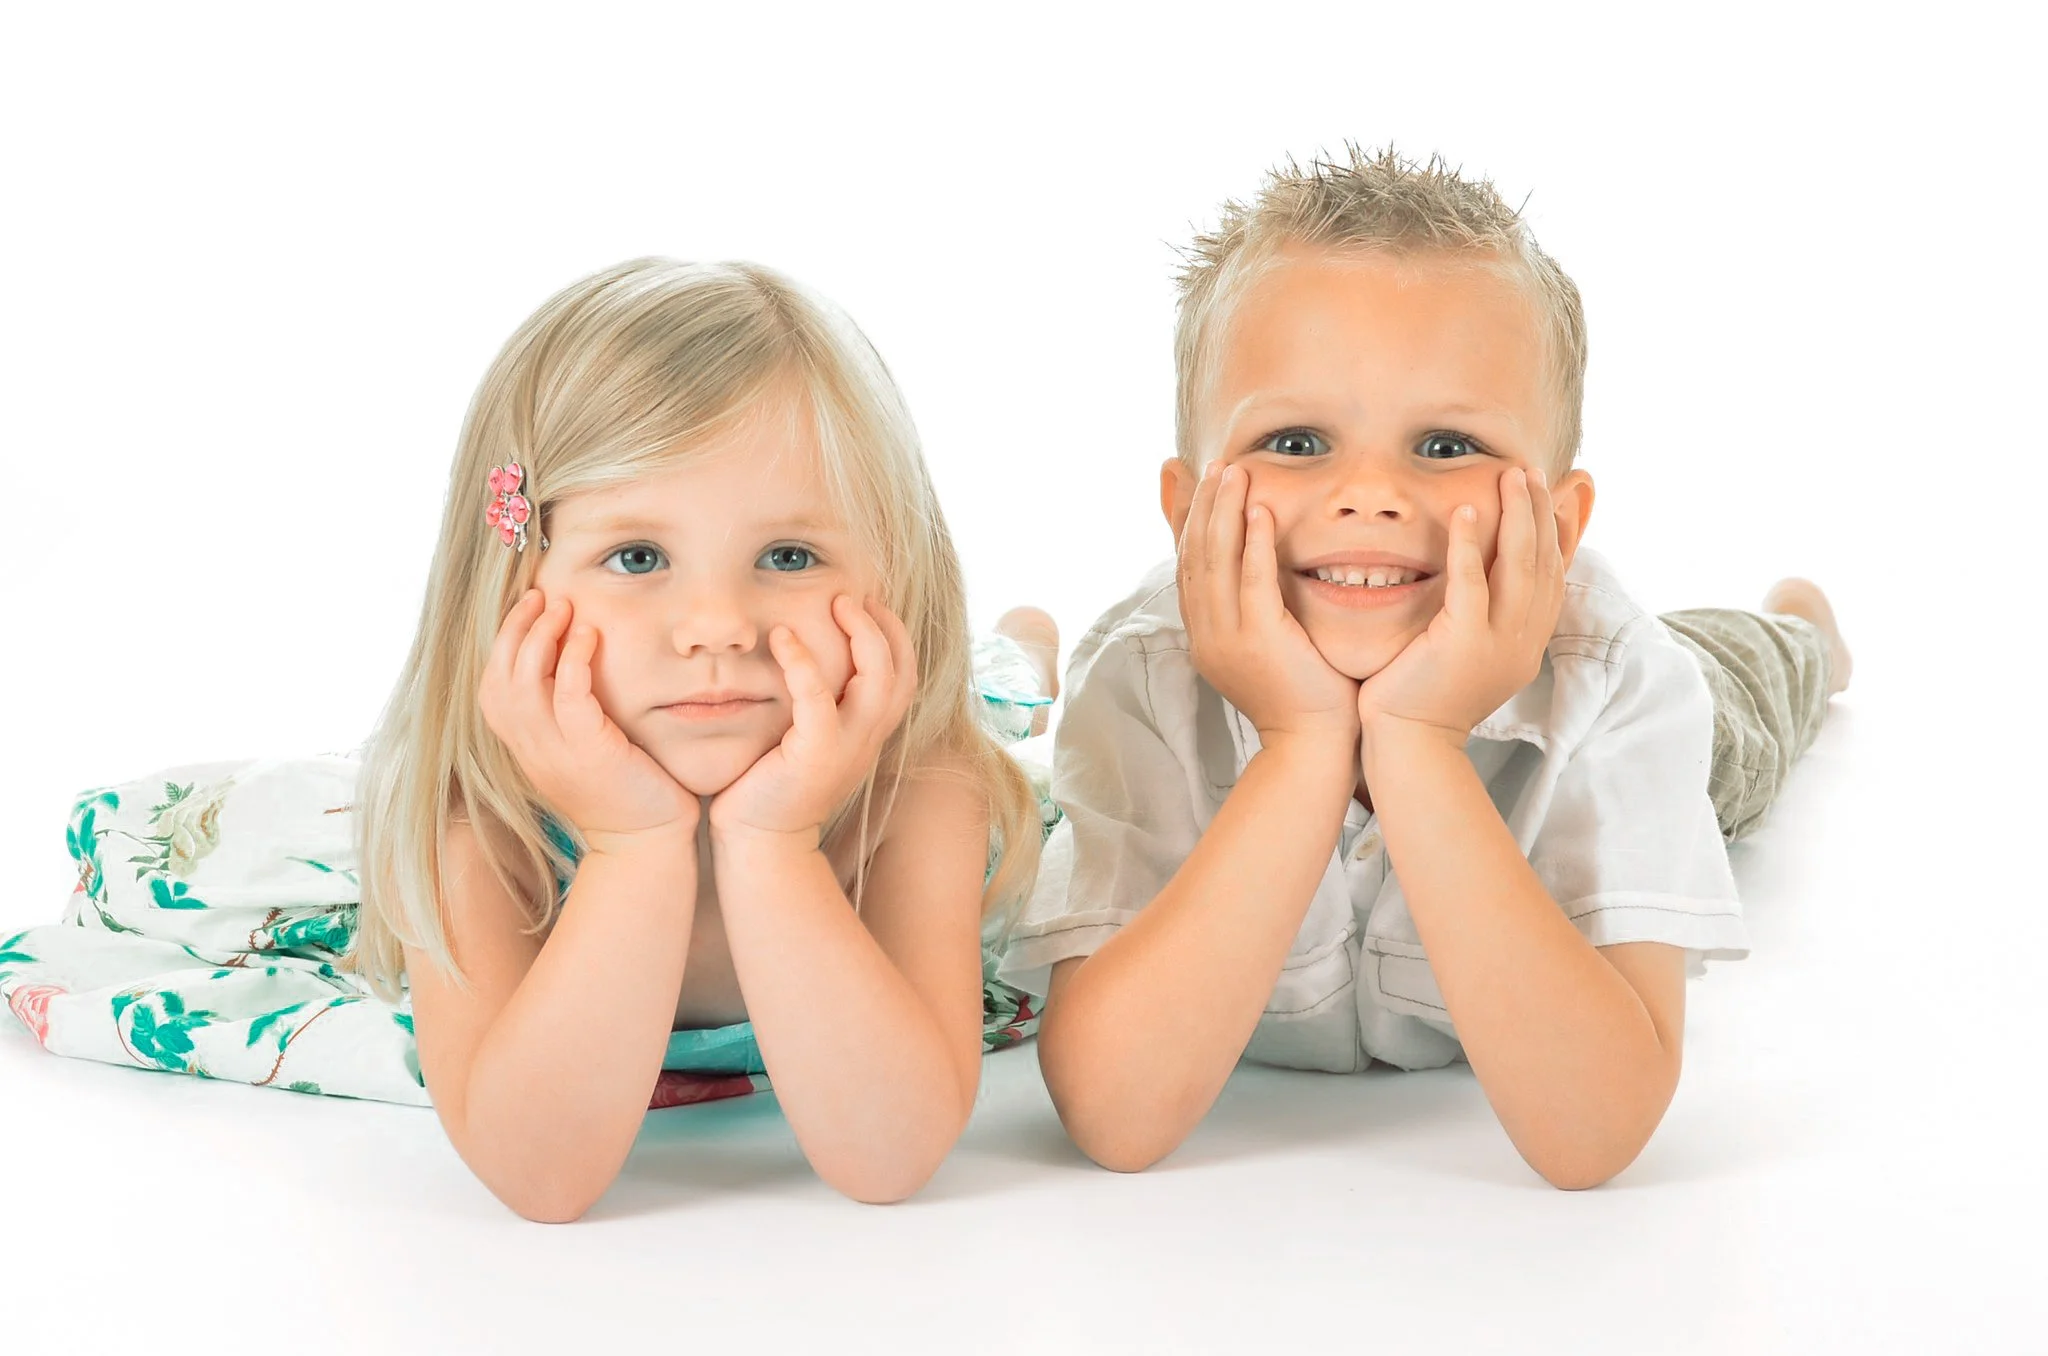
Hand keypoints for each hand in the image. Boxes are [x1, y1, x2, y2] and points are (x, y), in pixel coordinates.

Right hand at [478, 589, 697, 854]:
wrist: (646, 844)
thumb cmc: (626, 794)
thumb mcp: (583, 752)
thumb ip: (568, 717)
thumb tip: (571, 668)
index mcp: (525, 749)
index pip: (491, 689)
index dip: (503, 644)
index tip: (526, 610)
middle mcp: (530, 750)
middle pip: (498, 679)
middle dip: (515, 630)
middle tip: (540, 596)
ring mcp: (555, 754)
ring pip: (524, 685)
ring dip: (540, 637)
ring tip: (562, 606)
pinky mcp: (589, 754)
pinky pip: (569, 699)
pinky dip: (573, 662)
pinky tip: (588, 637)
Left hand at [707, 595, 916, 845]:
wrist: (761, 842)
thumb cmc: (772, 787)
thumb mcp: (809, 741)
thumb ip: (821, 707)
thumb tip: (807, 660)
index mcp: (870, 734)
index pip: (904, 676)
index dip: (894, 635)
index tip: (867, 604)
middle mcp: (868, 739)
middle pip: (901, 671)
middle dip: (883, 625)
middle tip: (851, 596)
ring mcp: (848, 747)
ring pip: (878, 678)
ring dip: (861, 633)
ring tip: (836, 604)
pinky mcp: (815, 755)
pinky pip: (818, 698)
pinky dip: (802, 663)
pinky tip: (781, 637)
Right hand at [1176, 460, 1357, 743]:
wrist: (1311, 745)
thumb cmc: (1302, 695)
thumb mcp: (1267, 645)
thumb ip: (1256, 606)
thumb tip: (1255, 570)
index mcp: (1204, 633)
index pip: (1186, 564)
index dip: (1186, 519)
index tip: (1190, 480)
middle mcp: (1206, 633)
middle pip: (1194, 555)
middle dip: (1203, 505)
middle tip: (1217, 465)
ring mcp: (1228, 637)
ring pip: (1216, 561)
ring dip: (1224, 512)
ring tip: (1235, 473)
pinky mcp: (1260, 639)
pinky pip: (1252, 581)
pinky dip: (1254, 543)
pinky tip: (1260, 511)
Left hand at [1356, 466, 1564, 750]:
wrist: (1410, 746)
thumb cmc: (1425, 700)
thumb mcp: (1470, 657)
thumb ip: (1485, 622)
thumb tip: (1486, 587)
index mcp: (1527, 643)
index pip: (1554, 577)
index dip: (1558, 533)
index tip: (1555, 495)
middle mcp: (1523, 641)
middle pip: (1544, 563)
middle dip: (1540, 512)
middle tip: (1532, 472)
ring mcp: (1498, 642)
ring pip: (1519, 566)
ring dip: (1517, 515)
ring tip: (1511, 477)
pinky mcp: (1463, 642)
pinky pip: (1473, 584)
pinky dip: (1472, 546)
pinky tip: (1467, 512)